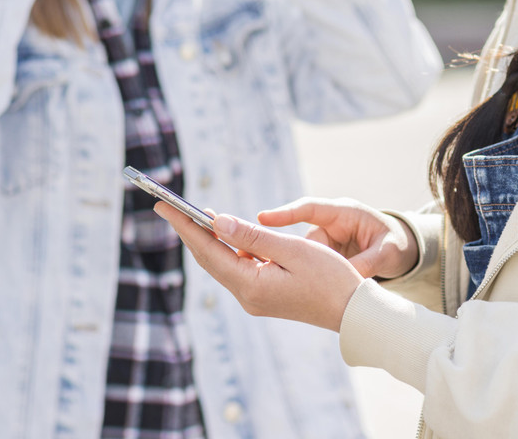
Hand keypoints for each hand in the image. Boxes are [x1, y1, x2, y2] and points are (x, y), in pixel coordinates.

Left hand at [155, 203, 362, 331]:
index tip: (163, 205)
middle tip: (167, 206)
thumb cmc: (331, 278)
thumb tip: (217, 222)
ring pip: (222, 264)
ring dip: (209, 239)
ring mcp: (254, 299)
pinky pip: (238, 268)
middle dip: (189, 230)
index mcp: (251, 285)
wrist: (354, 312)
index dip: (185, 225)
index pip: (208, 250)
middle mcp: (247, 296)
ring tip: (195, 214)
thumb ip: (253, 236)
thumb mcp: (294, 249)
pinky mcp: (264, 296)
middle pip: (209, 258)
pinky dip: (229, 249)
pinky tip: (229, 233)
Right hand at [259, 198, 418, 280]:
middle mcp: (329, 224)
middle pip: (302, 241)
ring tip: (320, 291)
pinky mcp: (322, 255)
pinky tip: (311, 293)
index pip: (309, 208)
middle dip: (295, 258)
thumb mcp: (386, 252)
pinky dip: (308, 277)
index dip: (286, 213)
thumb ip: (366, 263)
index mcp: (344, 212)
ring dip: (307, 273)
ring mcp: (324, 240)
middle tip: (299, 278)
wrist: (399, 249)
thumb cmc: (395, 244)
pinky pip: (309, 265)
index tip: (262, 218)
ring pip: (303, 258)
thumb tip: (347, 279)